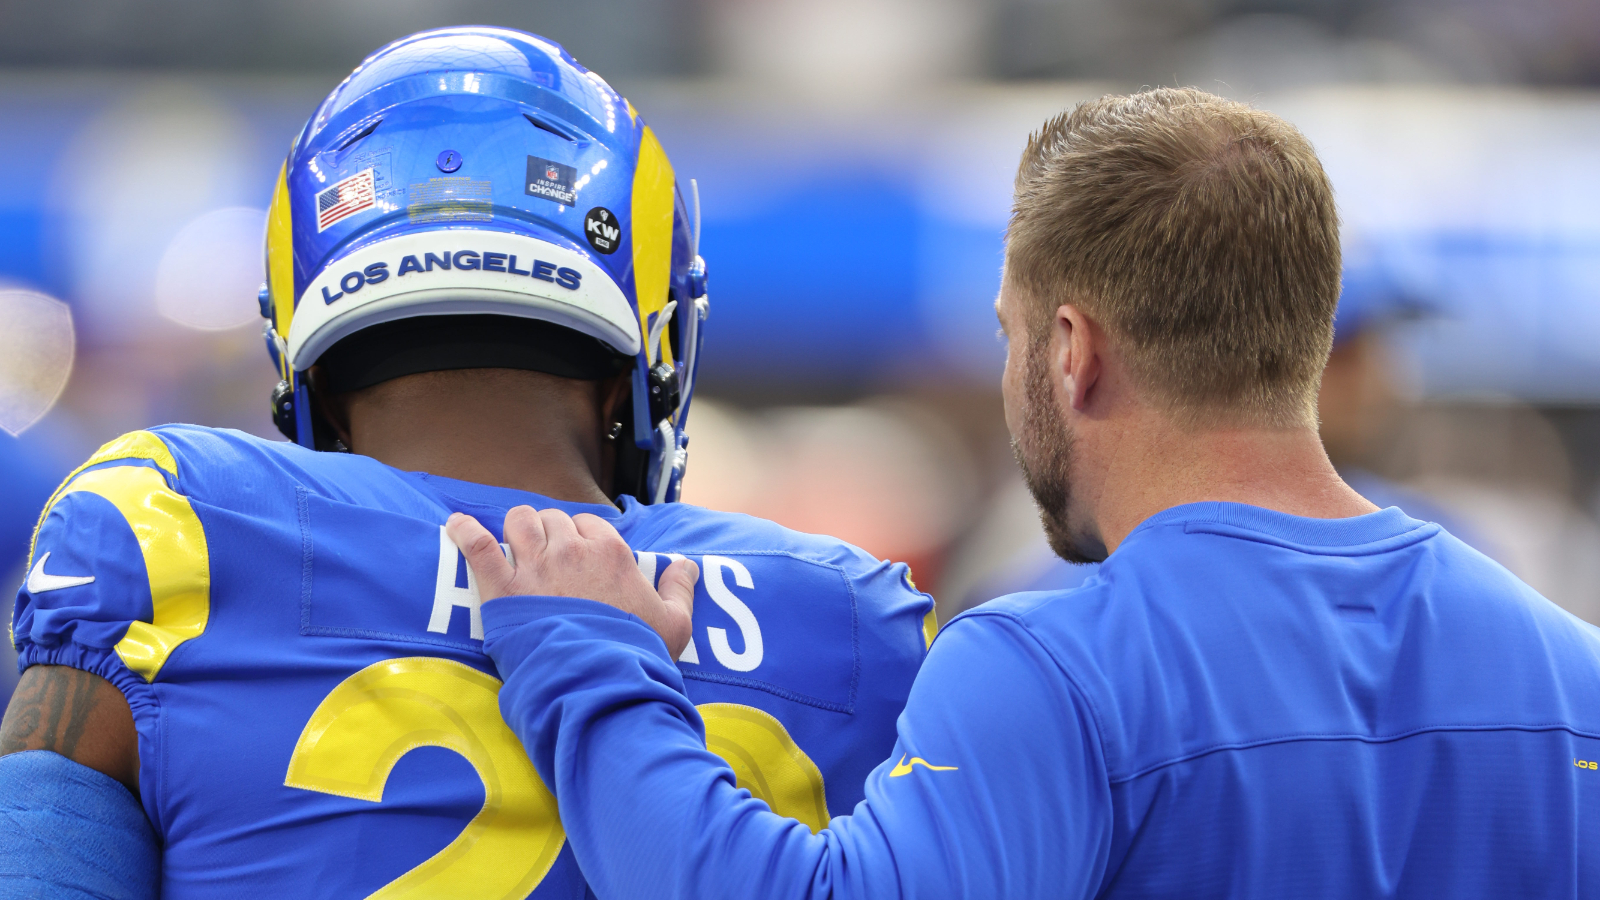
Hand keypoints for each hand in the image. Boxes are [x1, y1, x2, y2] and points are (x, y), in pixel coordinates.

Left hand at [446, 506, 697, 657]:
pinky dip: (465, 532)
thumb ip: (680, 588)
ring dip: (518, 529)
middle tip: (548, 555)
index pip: (590, 523)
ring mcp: (535, 567)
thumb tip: (687, 565)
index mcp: (611, 552)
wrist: (598, 681)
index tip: (580, 554)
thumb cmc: (637, 653)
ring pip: (519, 522)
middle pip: (553, 519)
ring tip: (516, 545)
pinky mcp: (503, 590)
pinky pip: (477, 547)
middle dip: (550, 532)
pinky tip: (456, 525)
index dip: (583, 536)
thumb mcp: (675, 622)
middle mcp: (571, 550)